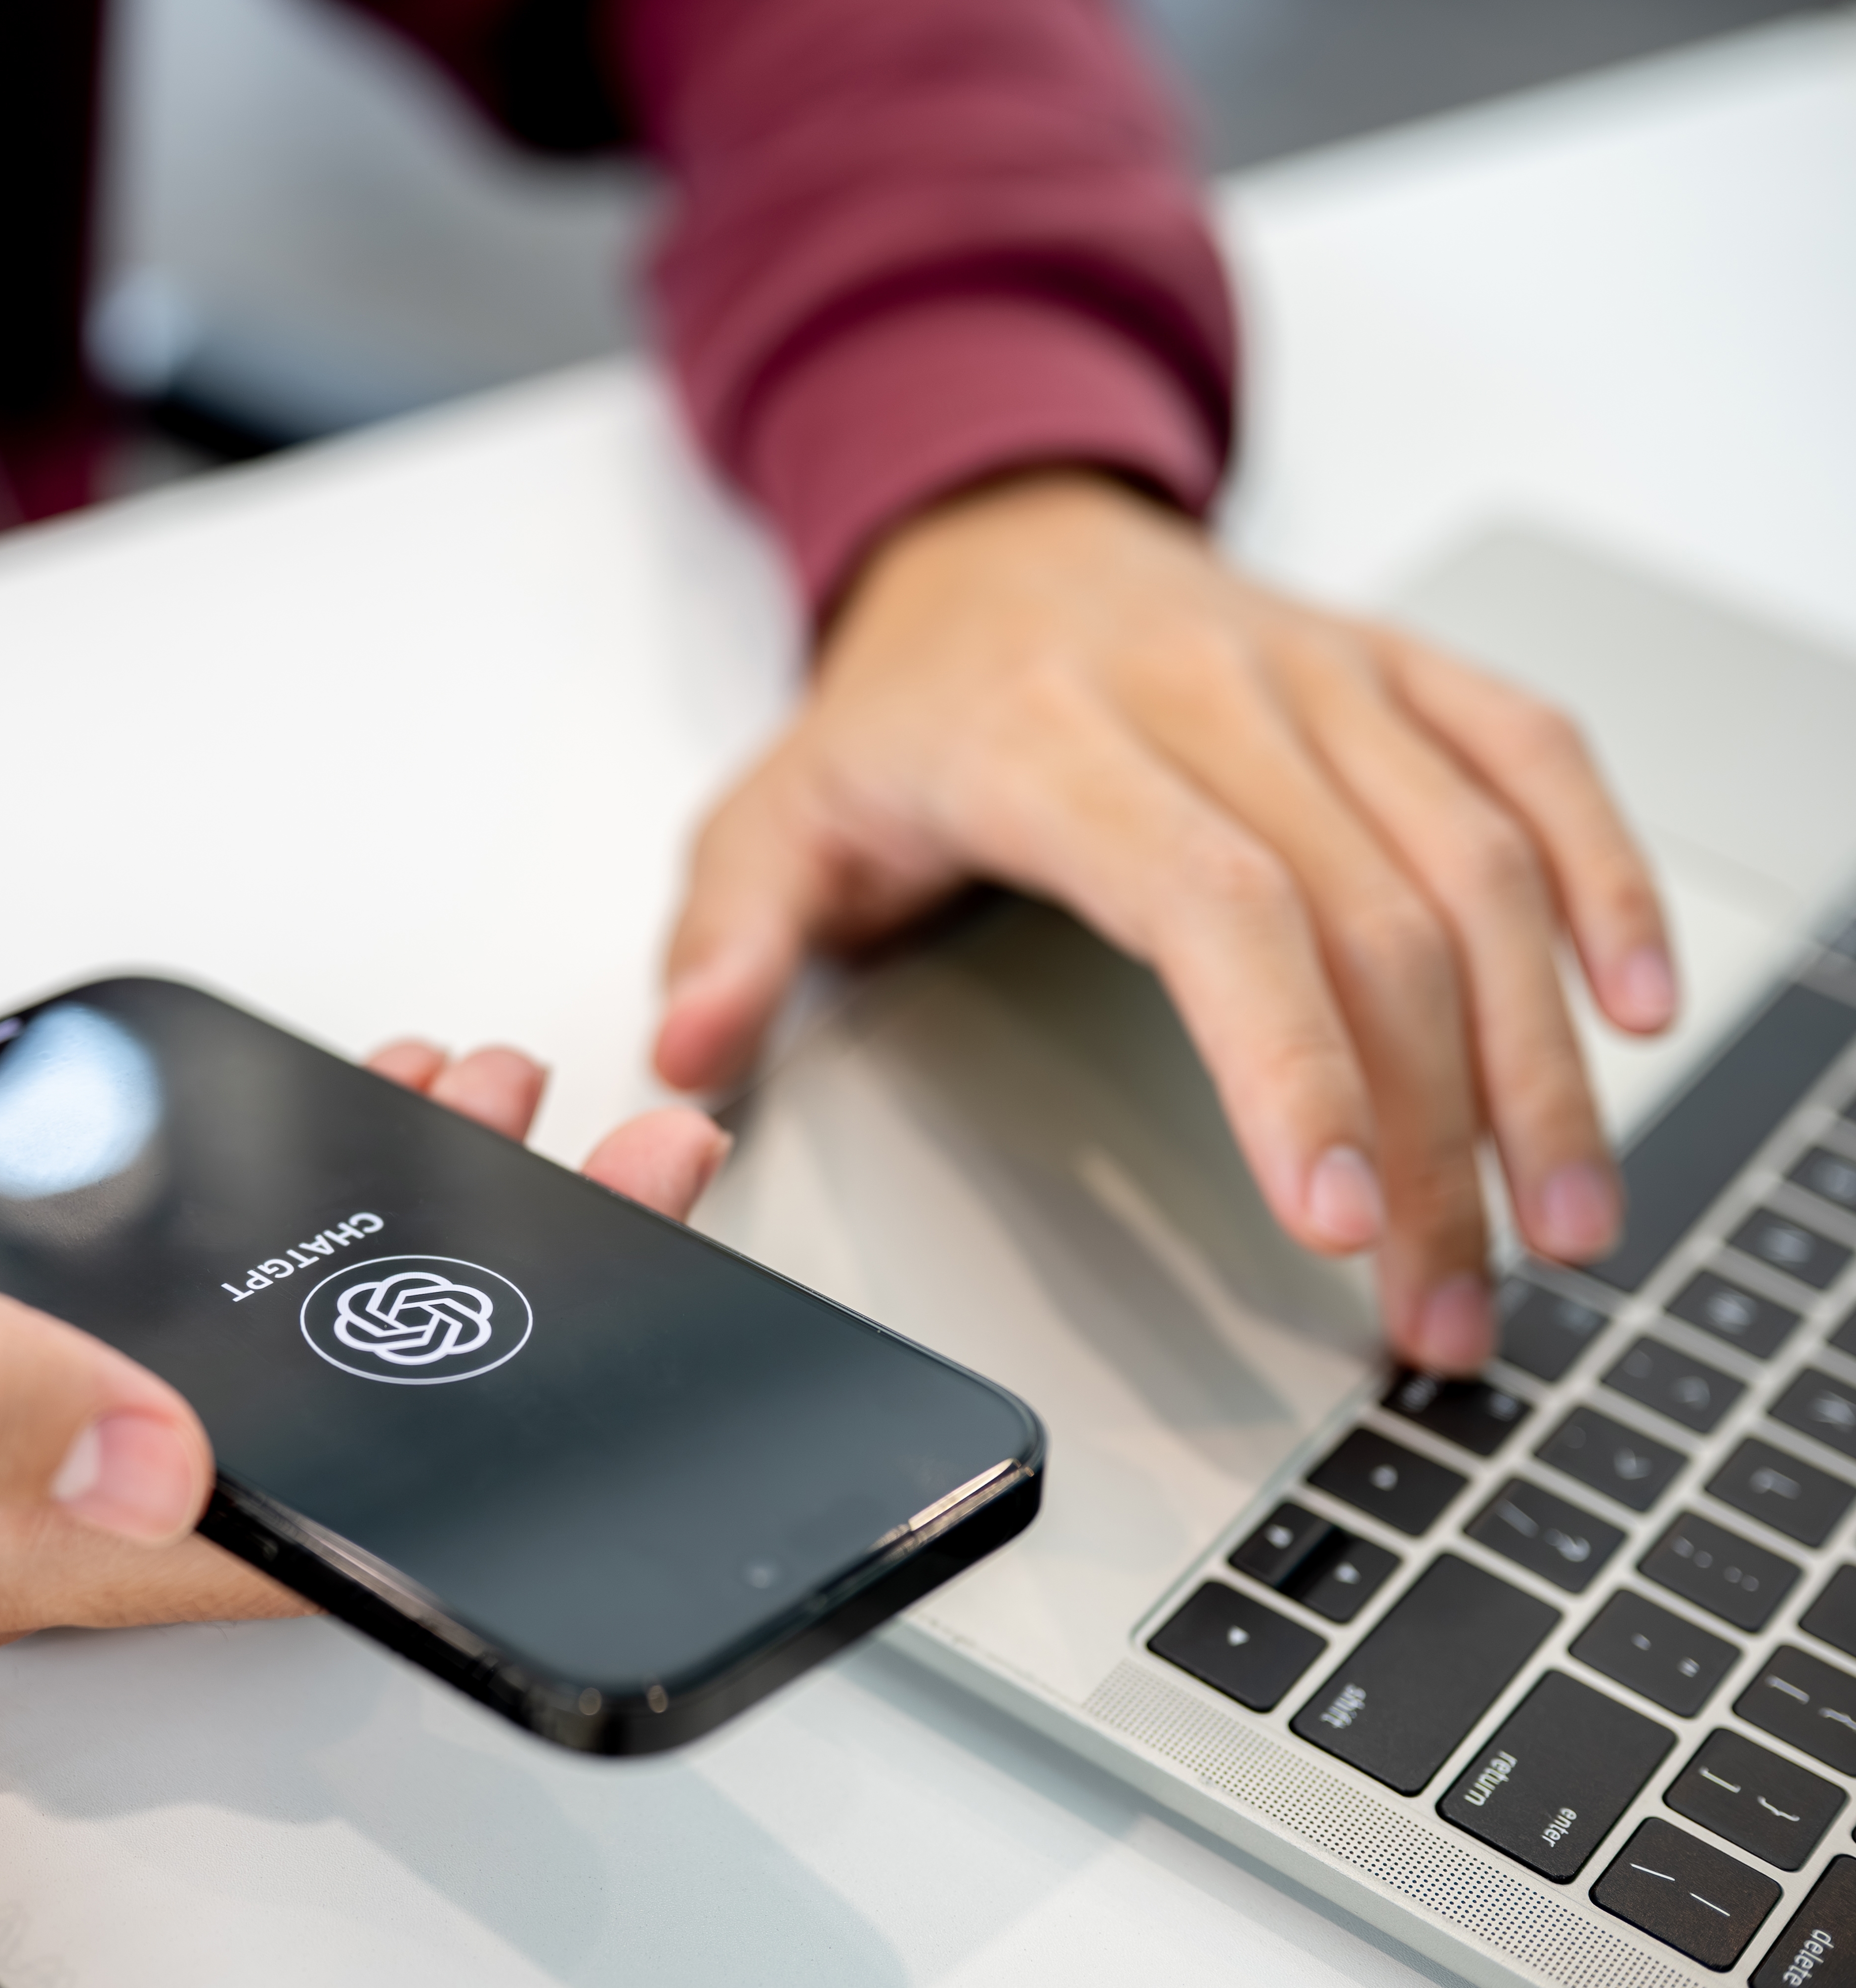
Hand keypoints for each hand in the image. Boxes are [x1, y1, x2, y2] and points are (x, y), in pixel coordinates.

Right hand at [0, 945, 730, 1647]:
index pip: (269, 1538)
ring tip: (491, 1098)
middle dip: (473, 1321)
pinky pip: (170, 1305)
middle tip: (606, 1160)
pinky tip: (328, 1117)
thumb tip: (150, 1472)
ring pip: (246, 1374)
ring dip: (386, 1250)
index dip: (460, 1434)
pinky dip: (277, 1217)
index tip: (601, 1264)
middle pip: (291, 1459)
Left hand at [656, 470, 1672, 1373]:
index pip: (1211, 904)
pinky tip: (1637, 1011)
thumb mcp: (771, 814)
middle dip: (1430, 1131)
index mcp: (1043, 742)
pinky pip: (1531, 756)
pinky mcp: (1396, 663)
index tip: (1343, 1216)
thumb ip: (729, 936)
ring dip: (1536, 1055)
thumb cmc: (900, 709)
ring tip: (1562, 1223)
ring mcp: (1318, 671)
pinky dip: (1600, 876)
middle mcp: (1202, 692)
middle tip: (1452, 1303)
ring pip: (1472, 860)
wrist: (996, 536)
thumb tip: (690, 1053)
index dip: (1292, 1062)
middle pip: (1365, 917)